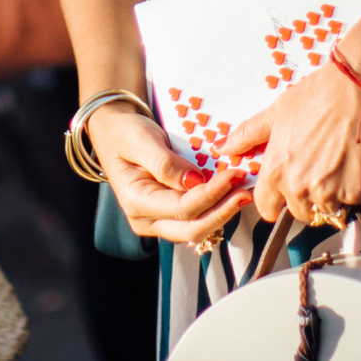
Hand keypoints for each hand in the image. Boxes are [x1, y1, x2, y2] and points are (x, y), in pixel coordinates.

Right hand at [90, 101, 249, 249]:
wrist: (115, 132)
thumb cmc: (125, 133)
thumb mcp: (141, 140)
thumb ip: (165, 163)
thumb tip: (195, 182)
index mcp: (135, 202)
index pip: (182, 207)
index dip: (210, 194)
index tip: (232, 175)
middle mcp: (145, 219)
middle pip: (192, 228)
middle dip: (222, 211)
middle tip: (245, 192)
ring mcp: (157, 221)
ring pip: (197, 228)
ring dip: (222, 213)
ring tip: (243, 193)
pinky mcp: (169, 215)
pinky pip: (196, 219)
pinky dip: (215, 208)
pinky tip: (231, 194)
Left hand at [222, 63, 360, 228]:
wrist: (357, 88)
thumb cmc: (319, 95)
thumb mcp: (276, 113)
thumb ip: (248, 136)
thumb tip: (223, 148)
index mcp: (276, 171)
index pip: (267, 208)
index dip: (277, 199)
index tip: (286, 191)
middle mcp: (300, 187)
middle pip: (301, 212)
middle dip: (308, 197)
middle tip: (319, 168)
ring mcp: (331, 193)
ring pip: (330, 209)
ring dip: (335, 194)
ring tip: (340, 161)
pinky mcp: (359, 191)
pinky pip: (358, 200)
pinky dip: (360, 187)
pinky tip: (358, 160)